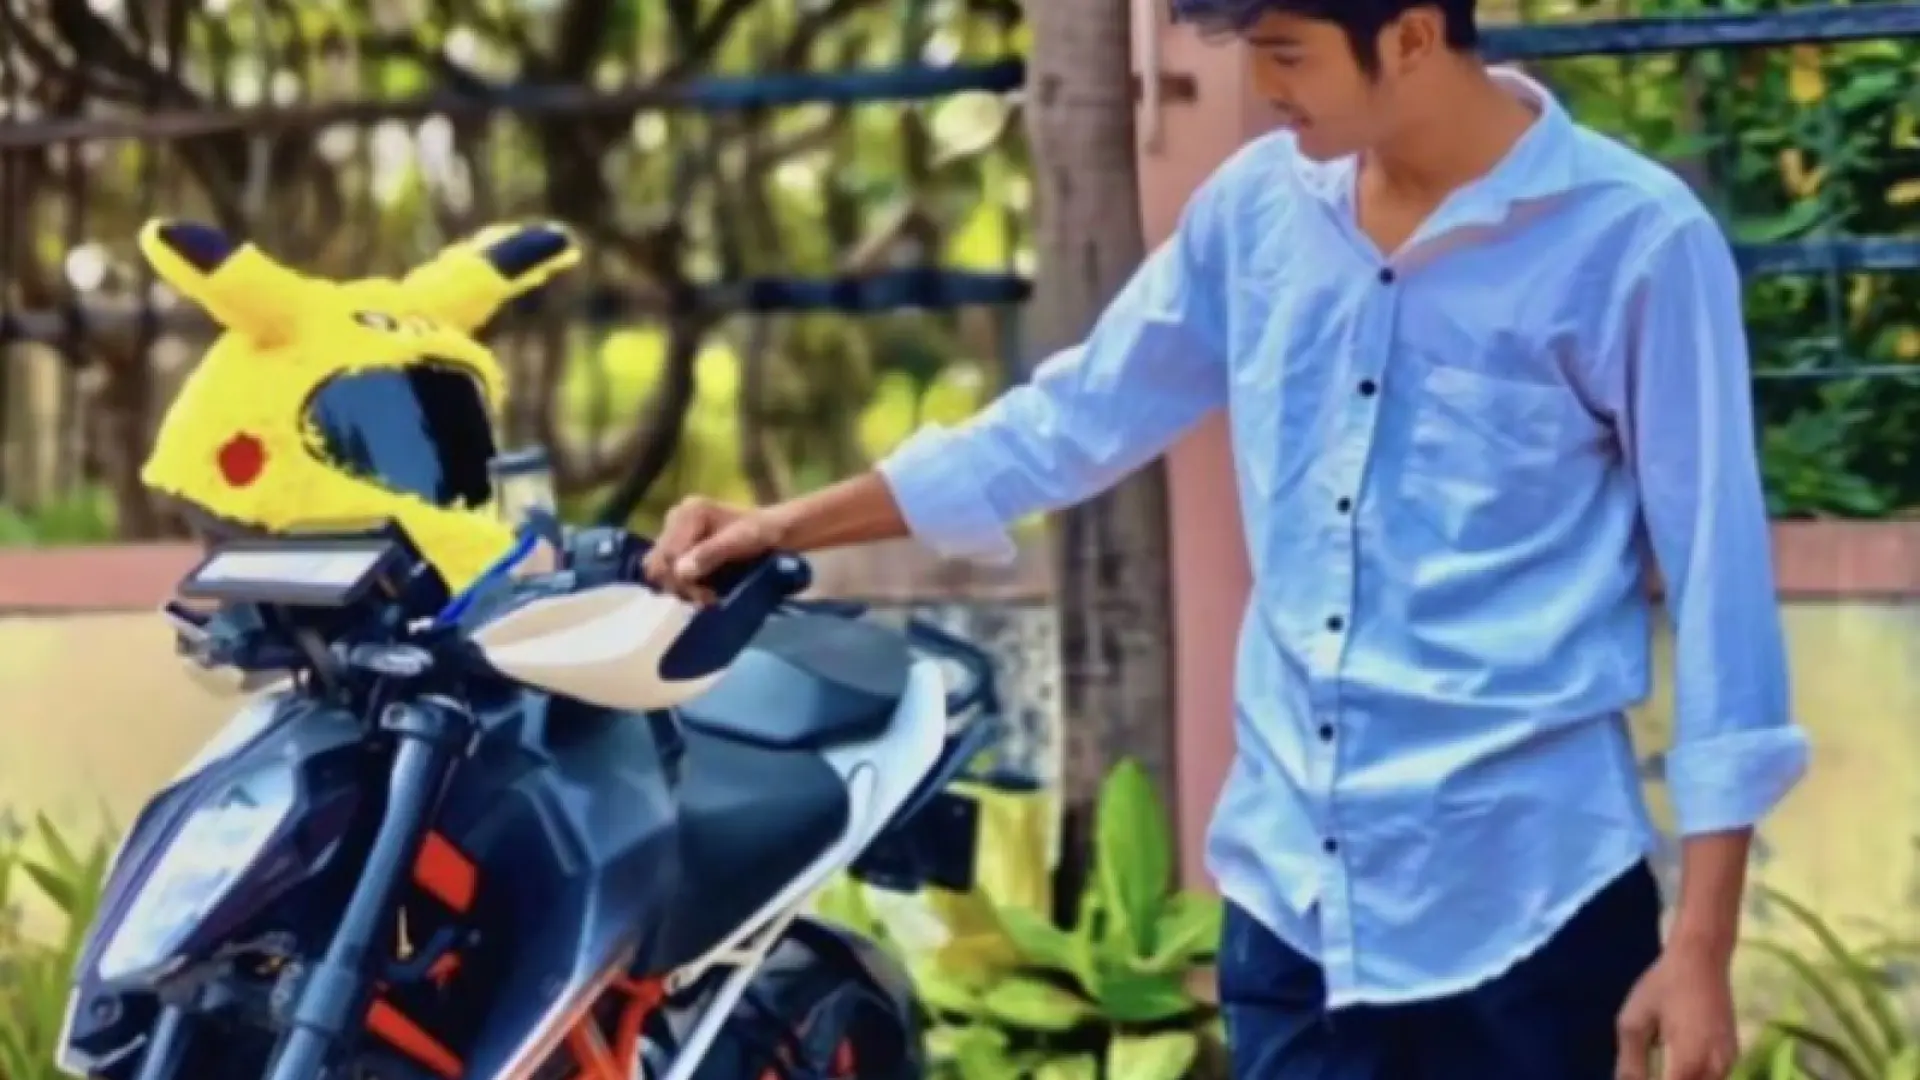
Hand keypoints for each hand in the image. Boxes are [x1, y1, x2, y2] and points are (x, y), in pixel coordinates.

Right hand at [641, 496, 786, 601]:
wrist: (776, 534)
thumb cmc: (763, 533)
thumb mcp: (742, 540)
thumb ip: (711, 553)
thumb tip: (680, 571)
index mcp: (689, 512)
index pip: (667, 553)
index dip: (681, 578)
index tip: (706, 595)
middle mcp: (675, 520)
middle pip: (659, 564)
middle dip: (682, 586)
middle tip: (708, 597)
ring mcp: (676, 536)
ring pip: (661, 573)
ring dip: (684, 590)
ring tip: (708, 596)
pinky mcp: (680, 551)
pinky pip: (669, 575)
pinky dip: (684, 588)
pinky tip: (703, 593)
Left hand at [1616, 942, 1738, 1079]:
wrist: (1702, 958)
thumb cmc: (1662, 986)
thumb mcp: (1634, 1022)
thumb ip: (1630, 1064)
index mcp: (1688, 1062)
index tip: (1638, 1078)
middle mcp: (1715, 1069)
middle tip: (1646, 1071)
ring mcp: (1728, 1063)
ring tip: (1659, 1068)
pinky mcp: (1733, 1056)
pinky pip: (1712, 1079)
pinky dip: (1694, 1078)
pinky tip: (1673, 1066)